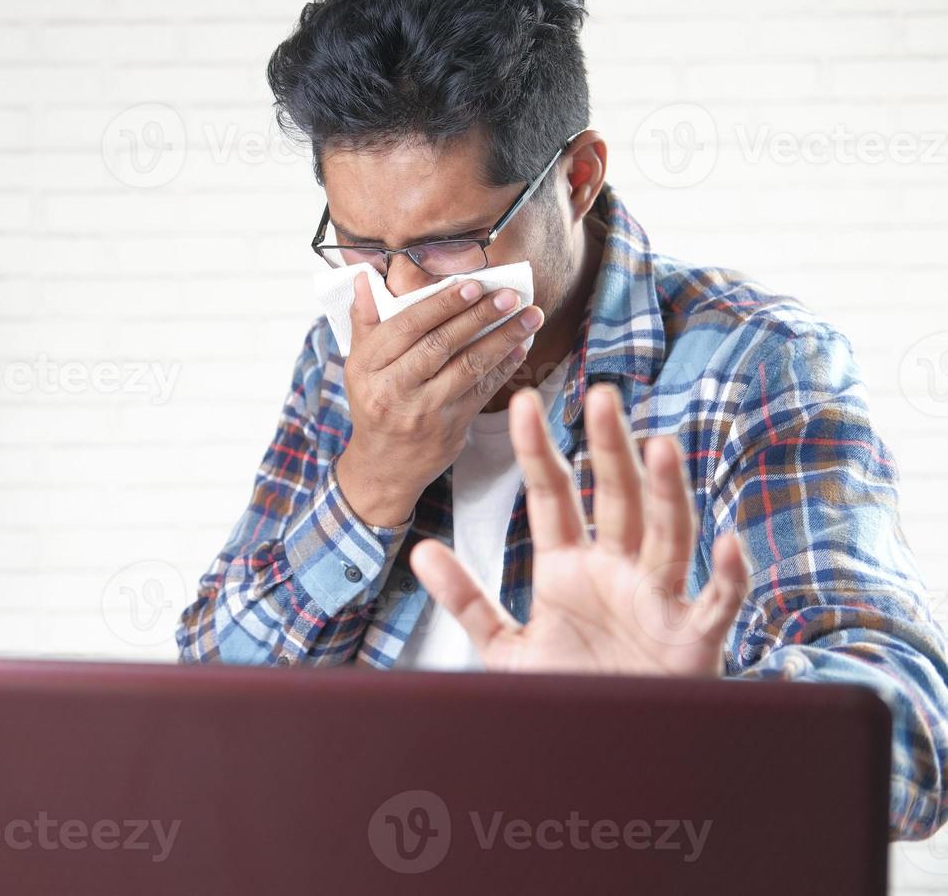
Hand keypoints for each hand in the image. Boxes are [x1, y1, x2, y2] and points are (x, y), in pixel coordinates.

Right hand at [337, 272, 543, 526]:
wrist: (383, 467)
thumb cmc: (373, 403)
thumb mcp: (358, 365)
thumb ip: (364, 321)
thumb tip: (366, 279)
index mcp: (367, 367)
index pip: (407, 326)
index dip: (442, 304)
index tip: (473, 284)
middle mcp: (393, 389)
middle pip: (440, 344)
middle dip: (479, 316)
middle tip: (509, 295)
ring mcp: (423, 411)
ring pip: (468, 367)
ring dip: (503, 339)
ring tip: (530, 316)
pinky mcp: (450, 429)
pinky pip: (482, 391)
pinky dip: (504, 367)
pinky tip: (521, 347)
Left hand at [409, 383, 747, 675]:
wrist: (605, 750)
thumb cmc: (565, 688)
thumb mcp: (506, 645)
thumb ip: (467, 599)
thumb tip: (420, 550)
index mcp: (568, 565)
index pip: (552, 495)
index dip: (539, 451)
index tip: (523, 403)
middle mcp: (616, 570)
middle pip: (615, 497)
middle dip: (609, 448)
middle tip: (602, 395)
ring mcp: (658, 598)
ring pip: (667, 533)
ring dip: (666, 491)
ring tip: (660, 444)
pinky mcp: (694, 638)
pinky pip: (716, 602)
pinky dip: (725, 574)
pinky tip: (724, 541)